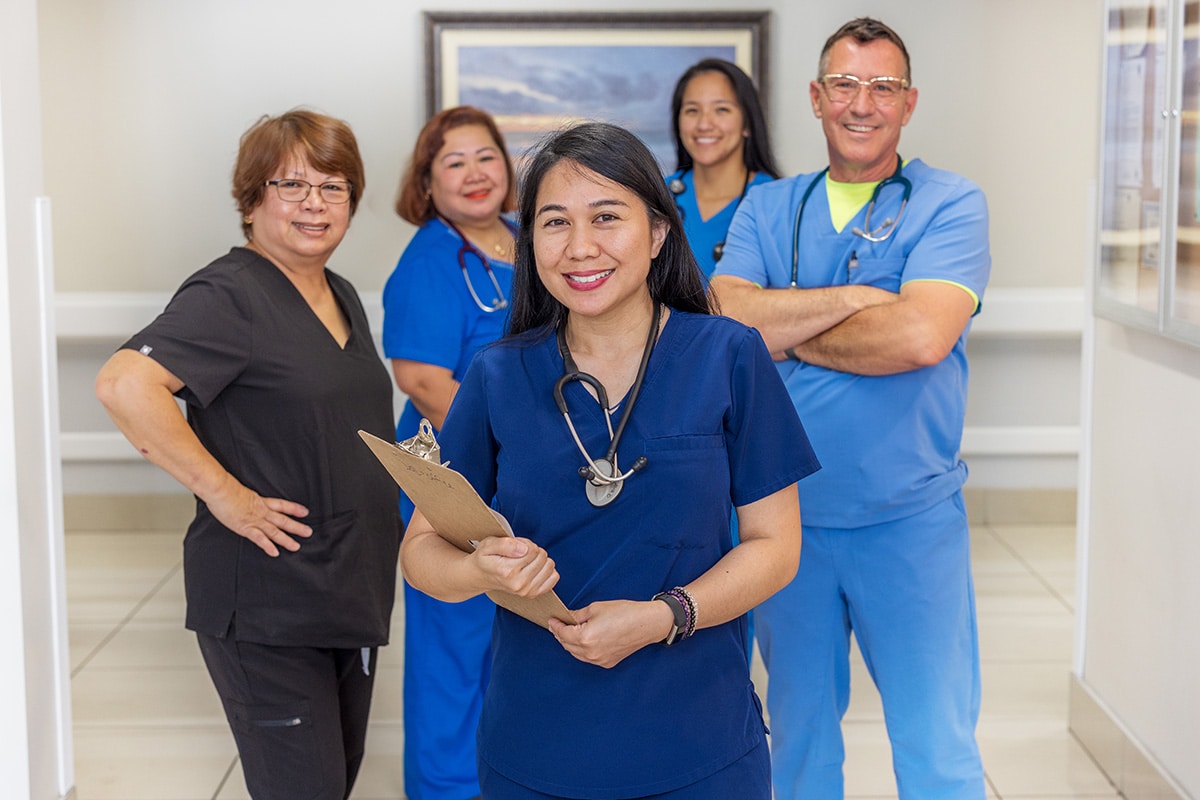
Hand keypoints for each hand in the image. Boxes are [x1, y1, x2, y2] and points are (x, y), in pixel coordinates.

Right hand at [205, 481, 310, 556]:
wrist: (220, 489)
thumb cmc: (225, 488)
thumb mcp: (240, 490)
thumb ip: (245, 496)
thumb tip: (242, 498)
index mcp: (260, 501)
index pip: (282, 505)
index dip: (294, 508)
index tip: (305, 512)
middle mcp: (260, 511)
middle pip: (282, 520)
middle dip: (296, 527)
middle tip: (308, 532)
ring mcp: (254, 520)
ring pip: (274, 531)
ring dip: (286, 539)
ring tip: (296, 546)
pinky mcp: (245, 527)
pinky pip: (259, 538)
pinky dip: (267, 546)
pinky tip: (275, 552)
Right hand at [471, 536, 558, 597]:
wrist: (481, 576)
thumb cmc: (485, 559)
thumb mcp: (488, 545)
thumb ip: (505, 544)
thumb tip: (524, 549)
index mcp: (507, 571)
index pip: (532, 549)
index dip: (525, 543)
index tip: (515, 546)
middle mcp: (518, 583)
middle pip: (542, 556)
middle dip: (532, 550)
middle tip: (519, 553)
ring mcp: (526, 590)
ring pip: (549, 565)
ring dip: (539, 559)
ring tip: (525, 560)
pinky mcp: (533, 593)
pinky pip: (553, 577)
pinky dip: (547, 570)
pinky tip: (534, 568)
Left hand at [547, 599, 669, 668]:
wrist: (647, 624)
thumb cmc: (624, 612)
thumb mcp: (596, 608)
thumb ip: (578, 615)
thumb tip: (567, 618)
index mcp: (585, 637)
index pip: (562, 633)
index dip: (555, 625)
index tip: (551, 620)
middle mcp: (590, 653)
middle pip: (567, 645)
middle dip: (560, 634)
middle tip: (557, 624)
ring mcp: (598, 660)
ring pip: (576, 654)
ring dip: (570, 643)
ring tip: (568, 632)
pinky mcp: (607, 663)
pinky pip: (588, 658)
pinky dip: (582, 650)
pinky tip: (583, 640)